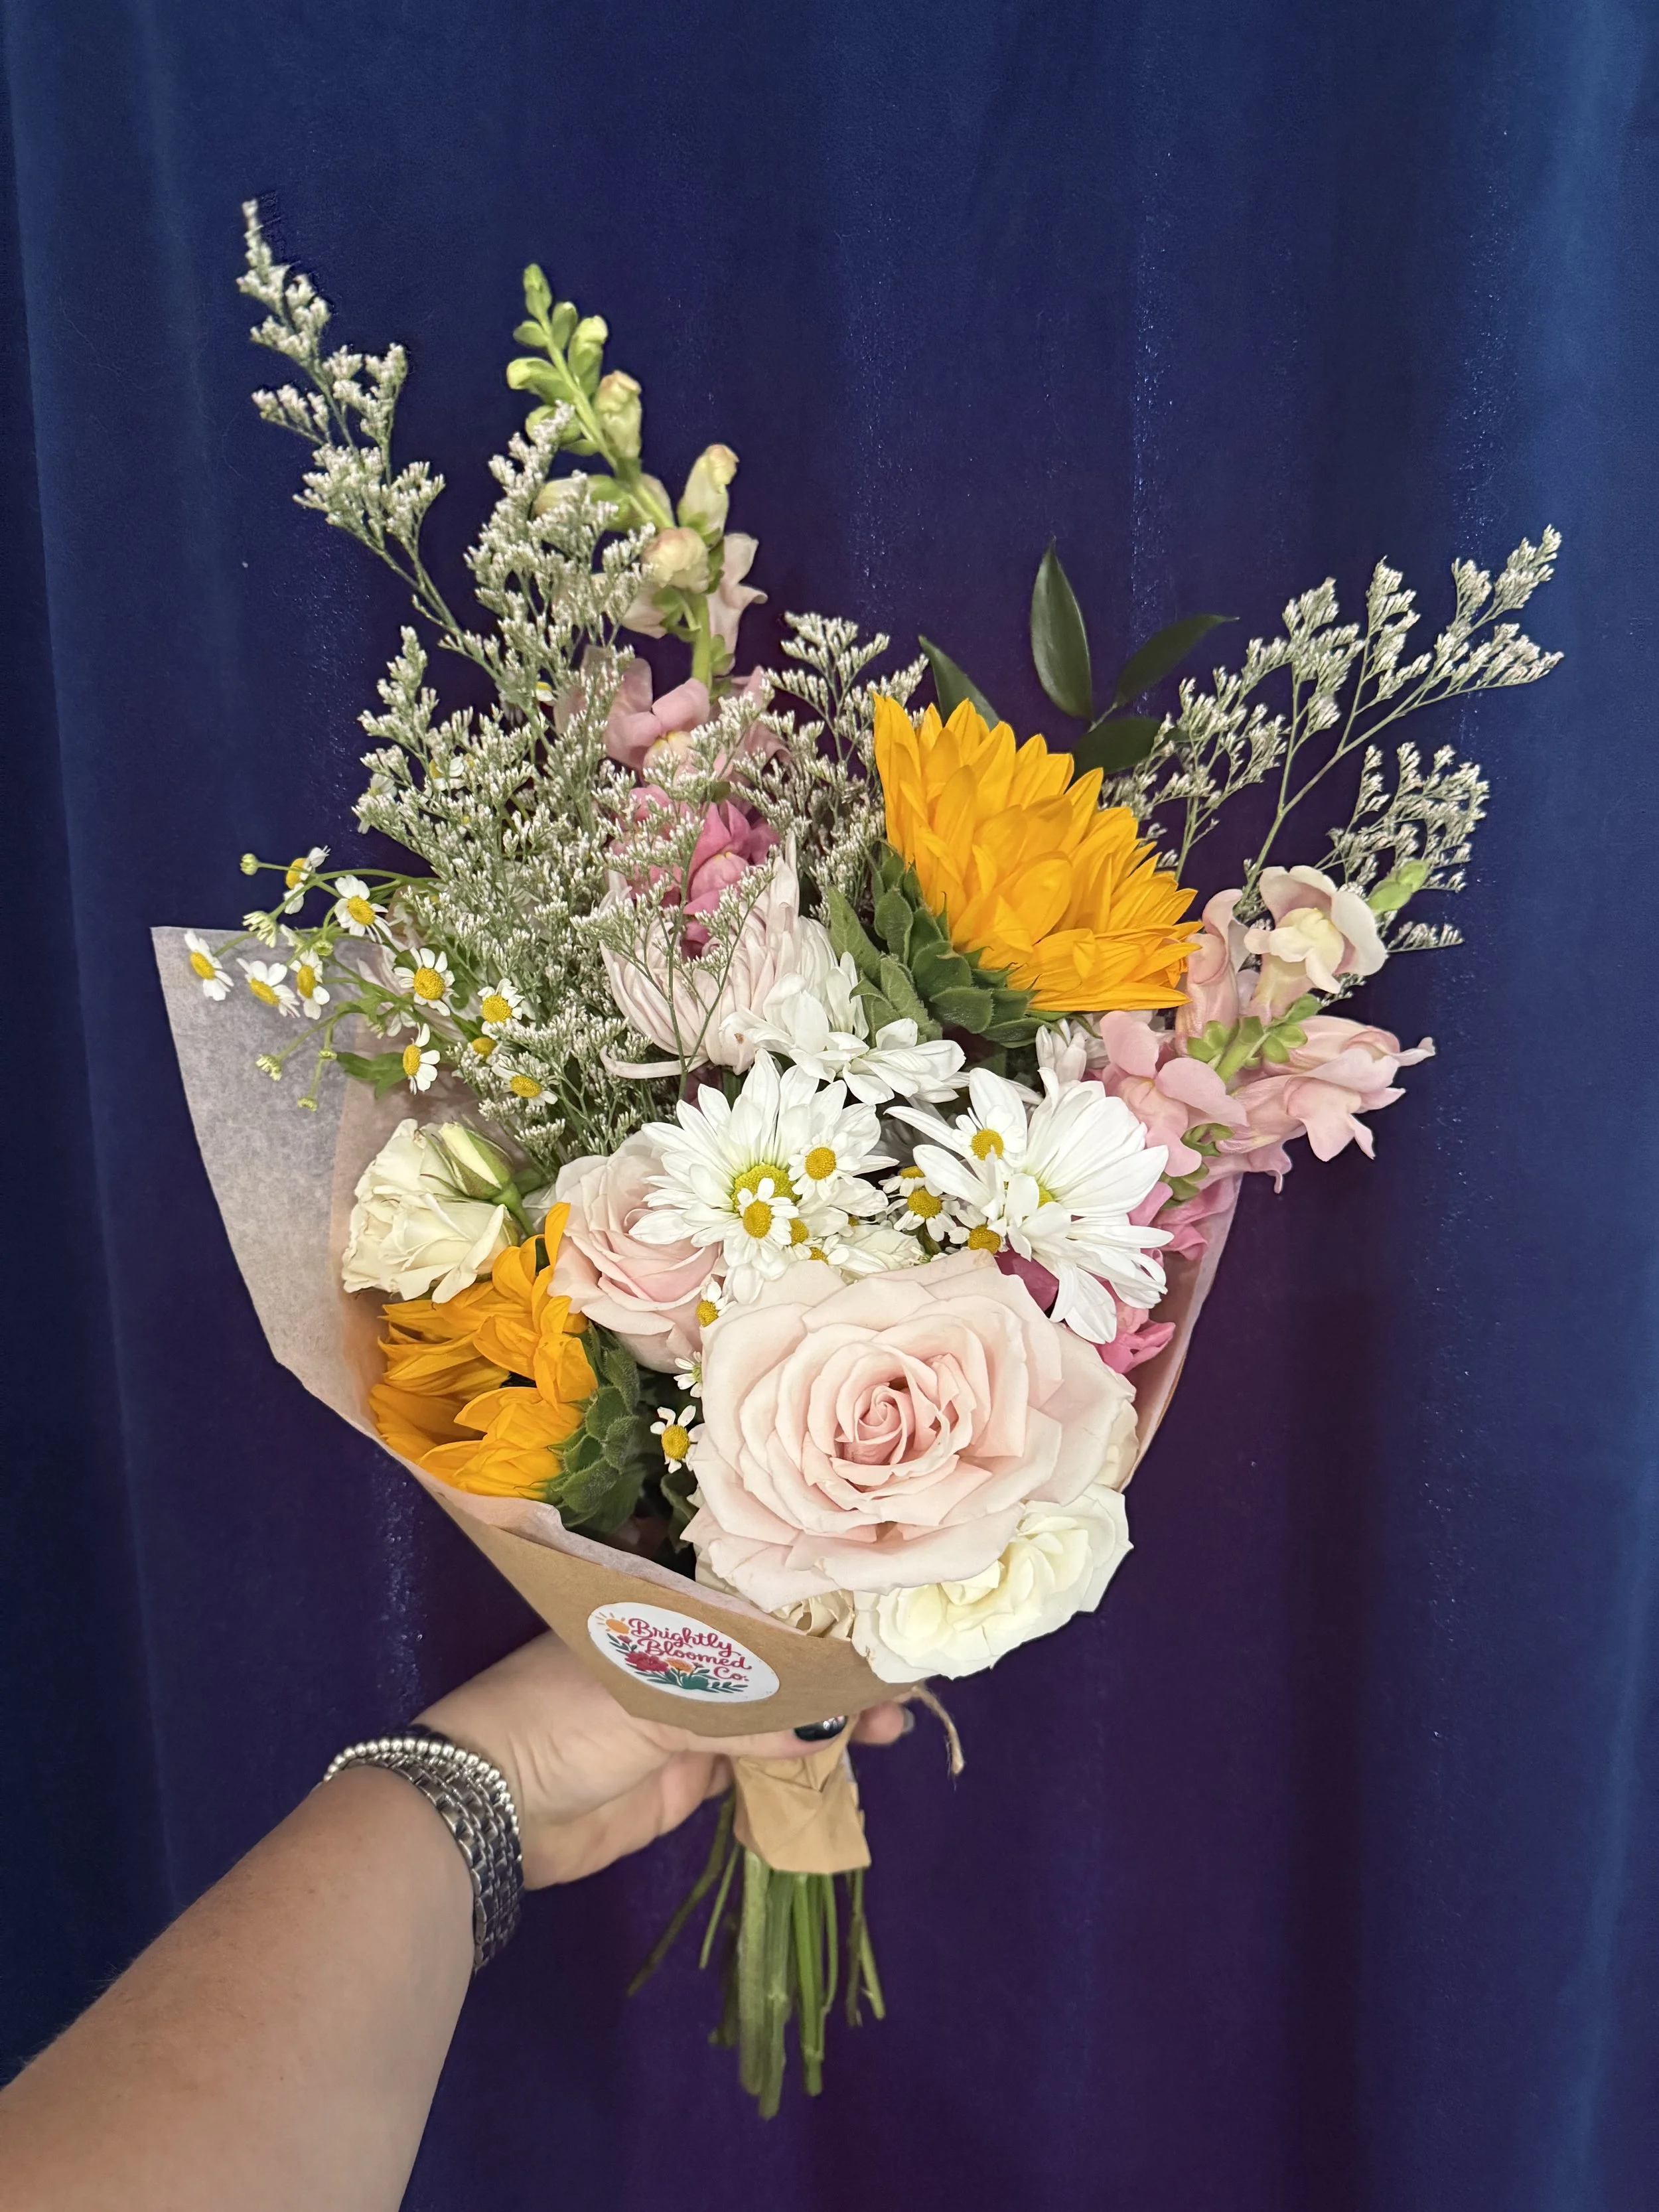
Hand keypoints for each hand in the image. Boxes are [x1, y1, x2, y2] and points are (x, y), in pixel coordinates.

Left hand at [418, 1633, 909, 1885]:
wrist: (491, 1811)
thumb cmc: (556, 1719)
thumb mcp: (650, 1704)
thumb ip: (741, 1719)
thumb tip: (827, 1729)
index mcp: (663, 1601)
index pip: (751, 1583)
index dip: (810, 1590)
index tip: (872, 1594)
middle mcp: (683, 1648)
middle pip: (773, 1647)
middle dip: (832, 1658)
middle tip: (900, 1668)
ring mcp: (687, 1710)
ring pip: (774, 1706)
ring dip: (826, 1715)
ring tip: (890, 1719)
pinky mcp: (688, 1771)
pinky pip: (758, 1761)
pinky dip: (801, 1762)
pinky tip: (848, 1759)